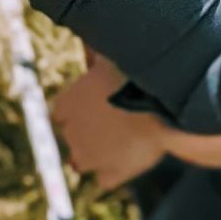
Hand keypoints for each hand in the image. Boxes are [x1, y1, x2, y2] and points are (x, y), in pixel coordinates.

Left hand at [50, 55, 169, 190]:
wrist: (160, 103)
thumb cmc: (136, 73)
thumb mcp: (109, 57)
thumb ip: (95, 54)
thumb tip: (88, 39)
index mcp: (66, 103)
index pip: (59, 114)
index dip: (77, 112)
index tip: (93, 108)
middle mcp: (70, 132)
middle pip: (71, 137)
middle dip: (88, 132)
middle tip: (113, 125)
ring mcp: (89, 156)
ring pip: (80, 162)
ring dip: (95, 156)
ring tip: (118, 146)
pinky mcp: (112, 173)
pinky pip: (105, 180)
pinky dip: (113, 174)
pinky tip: (127, 163)